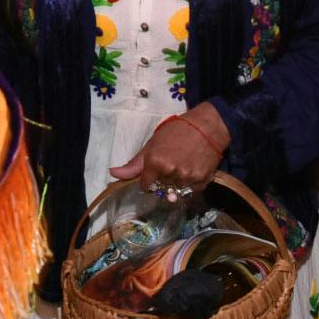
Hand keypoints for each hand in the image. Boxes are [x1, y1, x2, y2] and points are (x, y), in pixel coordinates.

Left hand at [109, 102, 228, 195]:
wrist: (206, 126)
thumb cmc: (176, 131)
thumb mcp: (151, 144)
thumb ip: (133, 164)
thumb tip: (111, 174)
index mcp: (155, 162)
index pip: (146, 186)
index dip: (149, 180)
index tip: (156, 171)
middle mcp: (170, 172)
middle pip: (161, 189)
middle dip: (164, 180)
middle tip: (172, 163)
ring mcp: (186, 178)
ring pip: (176, 192)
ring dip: (177, 183)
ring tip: (183, 166)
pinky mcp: (202, 181)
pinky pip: (191, 192)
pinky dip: (191, 185)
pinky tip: (193, 170)